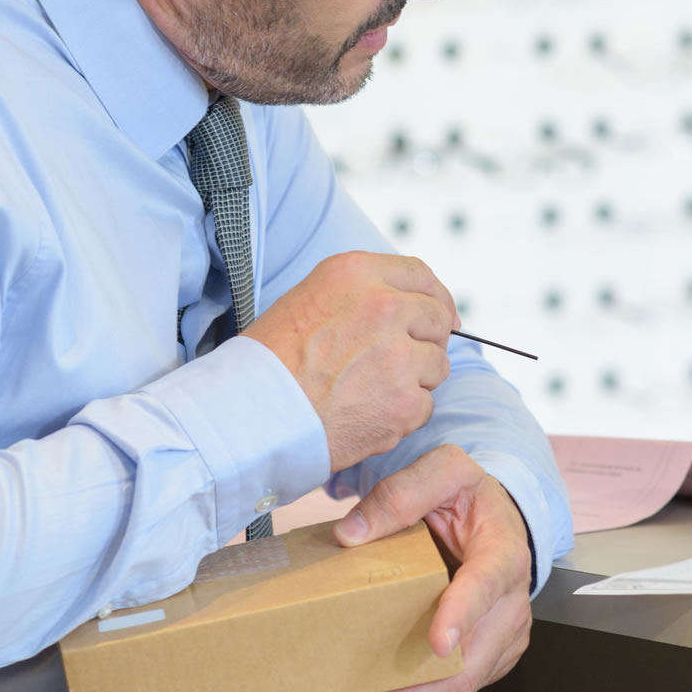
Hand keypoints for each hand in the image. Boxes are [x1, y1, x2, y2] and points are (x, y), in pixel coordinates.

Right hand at [246, 251, 455, 471]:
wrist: (247, 417)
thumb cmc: (269, 363)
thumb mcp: (309, 299)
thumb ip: (362, 294)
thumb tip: (411, 304)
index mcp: (357, 274)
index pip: (420, 274)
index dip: (435, 297)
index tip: (443, 315)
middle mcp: (385, 307)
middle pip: (438, 318)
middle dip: (427, 340)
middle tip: (401, 362)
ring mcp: (399, 356)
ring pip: (437, 364)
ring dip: (415, 380)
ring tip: (370, 391)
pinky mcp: (405, 401)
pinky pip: (425, 405)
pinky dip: (403, 415)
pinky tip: (367, 416)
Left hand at [332, 445, 532, 691]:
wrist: (501, 519)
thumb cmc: (472, 498)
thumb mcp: (444, 472)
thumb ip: (401, 493)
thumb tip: (351, 534)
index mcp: (503, 552)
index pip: (486, 586)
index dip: (462, 616)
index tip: (437, 643)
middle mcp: (512, 601)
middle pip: (472, 661)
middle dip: (414, 687)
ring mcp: (507, 633)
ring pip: (462, 685)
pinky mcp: (495, 655)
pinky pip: (458, 688)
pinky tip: (381, 690)